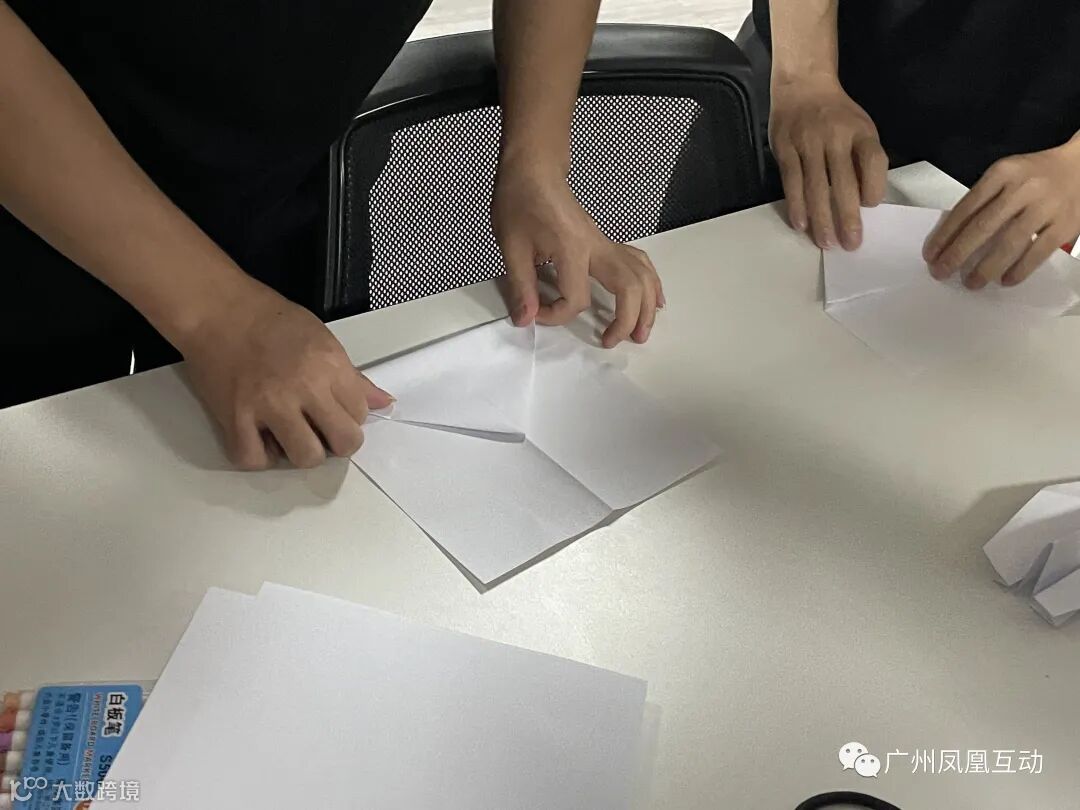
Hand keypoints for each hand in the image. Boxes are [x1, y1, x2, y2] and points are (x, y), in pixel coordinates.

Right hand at [180, 281, 391, 469]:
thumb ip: (353, 377)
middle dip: (337, 443)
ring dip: (301, 452)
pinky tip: (260, 437)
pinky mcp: (234, 417)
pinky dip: (258, 455)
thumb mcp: (322, 338)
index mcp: (329, 365)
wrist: (217, 309)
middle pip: (343, 442)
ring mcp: (268, 405)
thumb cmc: (270, 319)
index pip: (361, 414)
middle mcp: (304, 387)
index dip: (350, 416)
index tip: (334, 411)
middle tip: (320, 431)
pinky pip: (254, 459)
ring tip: (290, 434)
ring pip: (305, 457)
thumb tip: (383, 402)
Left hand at [491, 157, 663, 347]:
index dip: (556, 314)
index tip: (536, 313)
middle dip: (626, 320)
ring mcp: (606, 243)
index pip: (575, 299)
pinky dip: (651, 283)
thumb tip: (525, 319)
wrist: (534, 171)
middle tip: (611, 341)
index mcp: (573, 249)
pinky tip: (654, 299)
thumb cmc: (520, 201)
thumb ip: (521, 286)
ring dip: (647, 306)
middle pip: (629, 288)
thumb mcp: (511, 247)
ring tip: (641, 332)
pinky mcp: (606, 241)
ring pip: (642, 275)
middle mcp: (597, 247)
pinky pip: (639, 262)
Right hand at [770, 75, 888, 249]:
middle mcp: (835, 136)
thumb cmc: (837, 115)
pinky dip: (796, 205)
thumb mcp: (860, 128)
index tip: (871, 207)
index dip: (874, 187)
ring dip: (821, 218)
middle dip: (848, 216)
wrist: (803, 84)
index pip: (873, 160)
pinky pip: (791, 182)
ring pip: (815, 187)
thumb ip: (864, 159)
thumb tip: (864, 201)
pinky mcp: (784, 148)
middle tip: (851, 243)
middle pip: (843, 181)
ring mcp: (807, 142)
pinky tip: (801, 224)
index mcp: (860, 131)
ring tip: (826, 242)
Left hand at [923, 141, 1079, 288]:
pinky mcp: (1066, 224)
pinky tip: (1005, 281)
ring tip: (972, 283)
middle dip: (957, 253)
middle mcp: (1023, 188)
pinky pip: (1038, 252)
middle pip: (983, 226)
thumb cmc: (1035, 175)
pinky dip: (1019, 269)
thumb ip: (983, 200)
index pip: (966, 208)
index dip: (945, 234)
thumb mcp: (1006, 176)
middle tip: (941, 273)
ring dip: (986, 267)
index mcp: (1002, 174)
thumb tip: (952, 238)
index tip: (930, 255)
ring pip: (1010, 243)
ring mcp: (1046, 207)